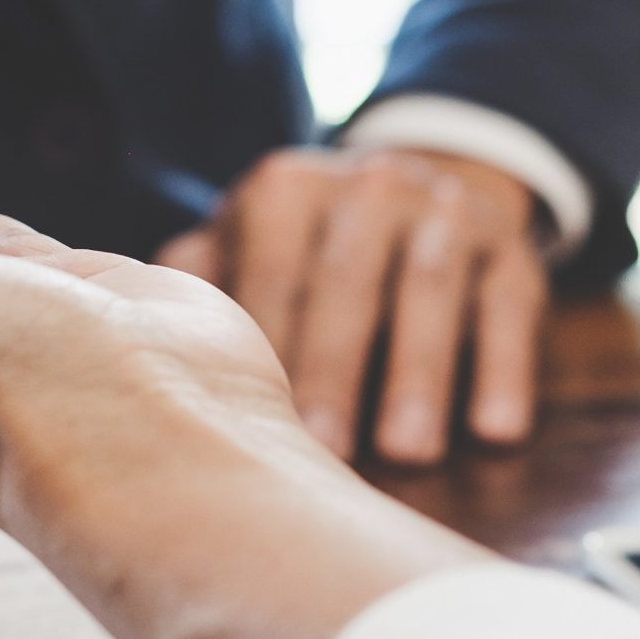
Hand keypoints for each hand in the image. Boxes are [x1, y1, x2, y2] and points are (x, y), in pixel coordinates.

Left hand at [157, 148, 547, 464]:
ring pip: (430, 286)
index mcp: (283, 191)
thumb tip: (128, 346)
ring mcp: (443, 209)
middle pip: (346, 279)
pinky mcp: (511, 247)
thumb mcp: (249, 247)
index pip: (268, 271)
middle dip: (334, 367)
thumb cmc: (306, 254)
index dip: (262, 347)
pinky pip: (510, 305)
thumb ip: (194, 285)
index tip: (247, 425)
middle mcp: (365, 185)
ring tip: (407, 452)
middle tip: (327, 453)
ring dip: (420, 372)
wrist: (426, 193)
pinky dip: (502, 367)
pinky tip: (494, 431)